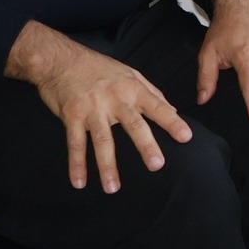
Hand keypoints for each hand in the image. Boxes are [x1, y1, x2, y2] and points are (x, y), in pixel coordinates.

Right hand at [6, 21, 191, 193]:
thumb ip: (152, 92)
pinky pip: (75, 143)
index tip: (186, 137)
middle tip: (157, 165)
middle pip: (133, 125)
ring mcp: (93, 108)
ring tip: (113, 188)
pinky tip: (79, 182)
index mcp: (133, 89)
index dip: (172, 122)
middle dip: (146, 145)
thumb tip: (173, 109)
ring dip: (107, 166)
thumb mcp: (130, 74)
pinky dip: (76, 164)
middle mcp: (115, 99)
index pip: (157, 106)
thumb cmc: (100, 68)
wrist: (61, 60)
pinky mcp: (72, 116)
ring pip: (102, 140)